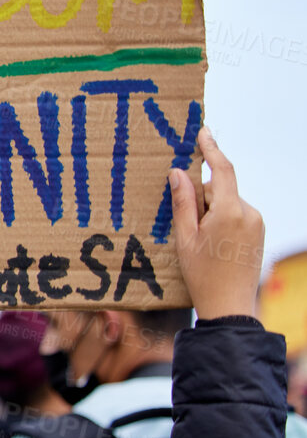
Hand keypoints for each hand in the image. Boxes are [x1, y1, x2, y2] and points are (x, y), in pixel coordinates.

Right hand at [170, 127, 264, 319]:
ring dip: (210, 210)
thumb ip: (183, 202)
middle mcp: (249, 213)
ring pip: (227, 202)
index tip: (203, 132)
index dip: (211, 149)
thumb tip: (178, 173)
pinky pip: (236, 214)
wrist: (230, 305)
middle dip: (201, 198)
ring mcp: (257, 223)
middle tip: (188, 226)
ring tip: (200, 240)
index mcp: (230, 211)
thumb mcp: (185, 237)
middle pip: (219, 189)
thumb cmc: (202, 274)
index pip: (221, 170)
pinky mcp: (259, 232)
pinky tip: (212, 243)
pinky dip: (220, 219)